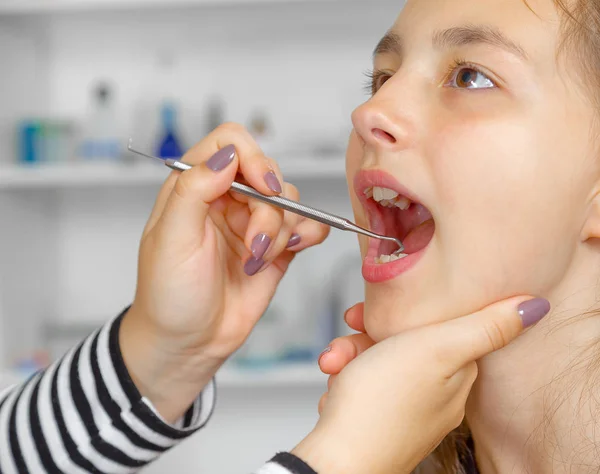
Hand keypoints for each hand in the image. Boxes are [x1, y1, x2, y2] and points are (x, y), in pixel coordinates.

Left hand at [119, 123, 329, 421]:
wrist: (188, 343)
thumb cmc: (169, 294)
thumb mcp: (171, 239)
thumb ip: (194, 189)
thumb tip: (227, 154)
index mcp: (195, 186)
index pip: (231, 143)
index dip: (252, 158)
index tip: (261, 189)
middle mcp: (226, 199)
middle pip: (268, 173)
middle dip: (268, 209)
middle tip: (255, 243)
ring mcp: (253, 223)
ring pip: (290, 201)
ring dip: (282, 231)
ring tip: (258, 260)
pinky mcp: (276, 248)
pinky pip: (307, 226)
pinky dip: (306, 236)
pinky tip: (286, 254)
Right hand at [292, 297, 549, 473]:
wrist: (339, 459)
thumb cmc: (381, 405)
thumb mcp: (436, 349)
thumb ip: (483, 326)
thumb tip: (532, 307)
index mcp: (457, 376)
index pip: (444, 328)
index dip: (413, 312)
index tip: (386, 307)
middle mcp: (436, 396)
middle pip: (405, 343)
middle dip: (370, 335)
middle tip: (355, 330)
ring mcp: (407, 410)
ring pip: (378, 362)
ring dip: (352, 356)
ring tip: (336, 362)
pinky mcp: (379, 420)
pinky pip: (363, 385)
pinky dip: (346, 379)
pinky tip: (337, 385)